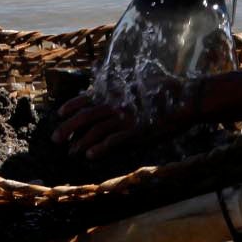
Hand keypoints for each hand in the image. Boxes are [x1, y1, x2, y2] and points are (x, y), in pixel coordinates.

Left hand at [53, 67, 192, 159]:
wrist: (185, 100)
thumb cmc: (166, 92)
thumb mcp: (141, 85)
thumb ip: (125, 91)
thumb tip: (114, 92)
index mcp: (117, 92)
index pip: (86, 98)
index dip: (71, 106)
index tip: (60, 114)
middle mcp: (117, 104)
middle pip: (84, 116)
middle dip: (67, 128)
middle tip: (56, 140)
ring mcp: (125, 118)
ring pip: (94, 130)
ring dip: (80, 142)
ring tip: (71, 152)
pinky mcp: (136, 132)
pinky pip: (112, 141)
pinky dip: (99, 148)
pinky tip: (89, 156)